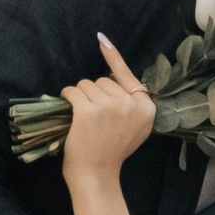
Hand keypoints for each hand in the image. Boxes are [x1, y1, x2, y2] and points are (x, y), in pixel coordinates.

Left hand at [59, 35, 155, 187]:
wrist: (97, 175)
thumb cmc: (112, 150)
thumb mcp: (134, 125)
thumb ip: (131, 102)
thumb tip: (113, 72)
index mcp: (146, 107)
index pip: (127, 75)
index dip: (113, 58)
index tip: (102, 40)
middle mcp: (131, 104)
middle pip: (104, 80)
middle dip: (95, 94)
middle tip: (96, 120)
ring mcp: (110, 107)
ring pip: (87, 84)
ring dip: (80, 97)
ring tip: (85, 121)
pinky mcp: (89, 111)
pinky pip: (73, 91)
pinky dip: (68, 97)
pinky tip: (71, 112)